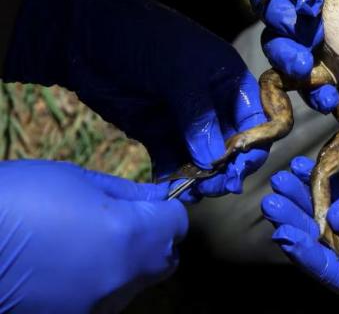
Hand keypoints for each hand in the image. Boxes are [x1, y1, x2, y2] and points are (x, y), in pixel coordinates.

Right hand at [0, 160, 186, 312]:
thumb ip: (128, 194)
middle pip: (165, 260)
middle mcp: (122, 279)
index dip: (166, 210)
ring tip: (85, 246)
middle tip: (123, 223)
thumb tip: (158, 199)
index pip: (177, 225)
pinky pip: (104, 302)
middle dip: (154, 240)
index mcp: (130, 236)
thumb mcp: (76, 180)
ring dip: (126, 265)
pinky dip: (98, 285)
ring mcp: (97, 308)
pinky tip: (66, 270)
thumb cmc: (17, 199)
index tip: (150, 204)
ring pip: (135, 284)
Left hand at [6, 0, 267, 200]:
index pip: (256, 121)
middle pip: (233, 146)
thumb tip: (216, 161)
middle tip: (212, 186)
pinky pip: (173, 161)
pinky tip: (169, 186)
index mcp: (230, 81)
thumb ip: (200, 117)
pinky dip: (174, 176)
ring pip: (204, 159)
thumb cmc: (144, 41)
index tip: (237, 169)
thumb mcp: (180, 72)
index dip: (253, 147)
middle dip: (227, 168)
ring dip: (202, 177)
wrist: (85, 35)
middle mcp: (214, 104)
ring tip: (191, 190)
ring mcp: (185, 121)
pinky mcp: (157, 133)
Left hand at [261, 153, 338, 299]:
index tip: (283, 233)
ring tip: (282, 179)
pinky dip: (328, 183)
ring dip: (307, 200)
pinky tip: (307, 168)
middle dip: (299, 223)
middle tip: (272, 200)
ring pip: (333, 217)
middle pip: (329, 244)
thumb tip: (334, 214)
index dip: (310, 257)